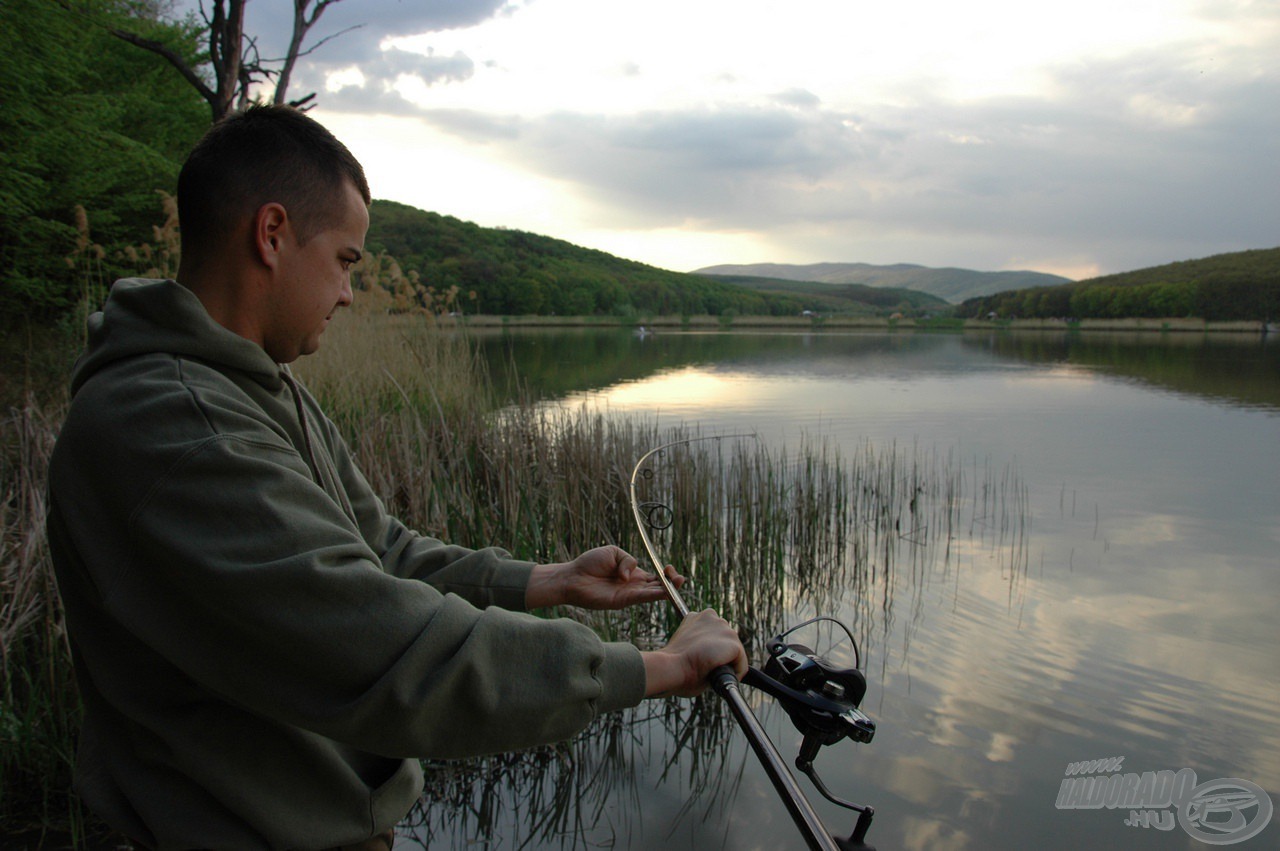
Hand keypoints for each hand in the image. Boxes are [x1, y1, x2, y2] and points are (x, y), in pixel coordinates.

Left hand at [525, 545, 684, 610]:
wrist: (573, 577)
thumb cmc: (590, 564)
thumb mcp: (613, 552)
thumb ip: (627, 560)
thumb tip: (630, 575)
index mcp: (634, 572)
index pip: (656, 575)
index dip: (666, 573)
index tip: (669, 568)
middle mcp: (635, 585)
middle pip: (659, 585)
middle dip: (672, 582)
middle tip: (679, 578)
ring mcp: (630, 594)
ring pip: (654, 593)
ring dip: (668, 590)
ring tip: (678, 583)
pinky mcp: (623, 601)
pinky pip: (642, 598)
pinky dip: (654, 595)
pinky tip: (664, 592)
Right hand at [642, 609, 747, 697]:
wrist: (670, 668)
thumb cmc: (672, 664)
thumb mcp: (685, 647)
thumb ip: (699, 645)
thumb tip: (710, 658)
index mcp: (697, 617)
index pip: (713, 632)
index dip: (710, 648)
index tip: (703, 659)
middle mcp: (711, 616)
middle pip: (726, 639)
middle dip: (721, 654)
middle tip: (708, 669)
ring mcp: (724, 629)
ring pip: (734, 652)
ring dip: (727, 664)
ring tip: (711, 673)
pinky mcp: (734, 644)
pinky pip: (742, 664)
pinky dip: (735, 674)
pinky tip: (720, 678)